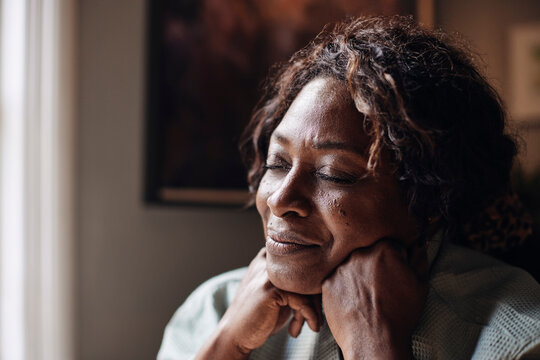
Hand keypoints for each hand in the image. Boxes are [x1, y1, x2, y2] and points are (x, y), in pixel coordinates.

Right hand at [196, 248, 322, 358]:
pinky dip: (309, 316)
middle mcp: (268, 260)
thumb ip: (296, 282)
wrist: (236, 333)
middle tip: (312, 317)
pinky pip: (302, 300)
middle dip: (314, 298)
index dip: (313, 283)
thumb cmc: (260, 316)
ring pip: (307, 286)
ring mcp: (269, 274)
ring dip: (312, 309)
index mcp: (269, 258)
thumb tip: (325, 281)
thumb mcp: (280, 294)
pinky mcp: (271, 289)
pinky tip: (306, 328)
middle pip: (308, 272)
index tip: (314, 303)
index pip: (303, 262)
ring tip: (305, 325)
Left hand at [321, 239, 428, 359]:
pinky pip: (337, 280)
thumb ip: (419, 258)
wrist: (375, 341)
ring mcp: (341, 268)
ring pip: (352, 266)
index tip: (395, 273)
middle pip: (369, 253)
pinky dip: (344, 288)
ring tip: (368, 298)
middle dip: (376, 266)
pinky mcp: (328, 283)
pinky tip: (355, 301)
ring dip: (358, 276)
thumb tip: (418, 243)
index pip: (391, 245)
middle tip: (381, 287)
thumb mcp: (420, 285)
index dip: (396, 260)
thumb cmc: (399, 316)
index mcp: (385, 249)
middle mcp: (360, 254)